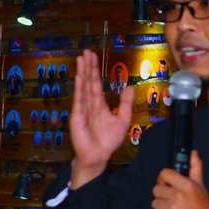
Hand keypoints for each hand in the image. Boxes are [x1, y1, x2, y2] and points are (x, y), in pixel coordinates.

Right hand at [68, 50, 133, 187]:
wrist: (99, 156)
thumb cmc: (108, 140)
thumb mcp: (122, 119)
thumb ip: (126, 103)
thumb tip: (130, 86)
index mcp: (99, 104)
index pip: (96, 83)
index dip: (94, 69)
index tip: (93, 56)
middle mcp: (89, 103)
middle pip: (88, 81)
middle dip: (87, 66)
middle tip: (86, 51)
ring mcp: (82, 109)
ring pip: (83, 87)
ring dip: (82, 73)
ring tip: (81, 59)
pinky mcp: (78, 116)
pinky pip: (79, 100)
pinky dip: (79, 88)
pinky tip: (79, 78)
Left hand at [152, 152, 208, 208]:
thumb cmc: (204, 208)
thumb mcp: (201, 187)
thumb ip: (195, 169)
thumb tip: (193, 153)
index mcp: (186, 186)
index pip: (165, 174)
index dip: (163, 178)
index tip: (165, 182)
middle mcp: (177, 197)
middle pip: (156, 189)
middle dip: (161, 193)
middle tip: (169, 197)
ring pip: (154, 203)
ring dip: (161, 206)